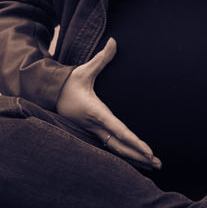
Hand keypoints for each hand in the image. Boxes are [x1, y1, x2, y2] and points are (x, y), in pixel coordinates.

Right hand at [55, 38, 159, 169]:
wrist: (47, 94)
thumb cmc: (67, 83)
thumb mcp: (84, 70)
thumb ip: (102, 58)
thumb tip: (114, 41)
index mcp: (95, 112)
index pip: (119, 130)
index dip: (134, 142)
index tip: (148, 152)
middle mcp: (94, 126)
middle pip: (120, 147)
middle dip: (139, 157)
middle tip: (158, 164)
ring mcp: (92, 132)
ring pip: (115, 151)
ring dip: (133, 159)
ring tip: (152, 166)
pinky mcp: (91, 133)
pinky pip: (110, 148)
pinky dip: (123, 156)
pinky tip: (135, 160)